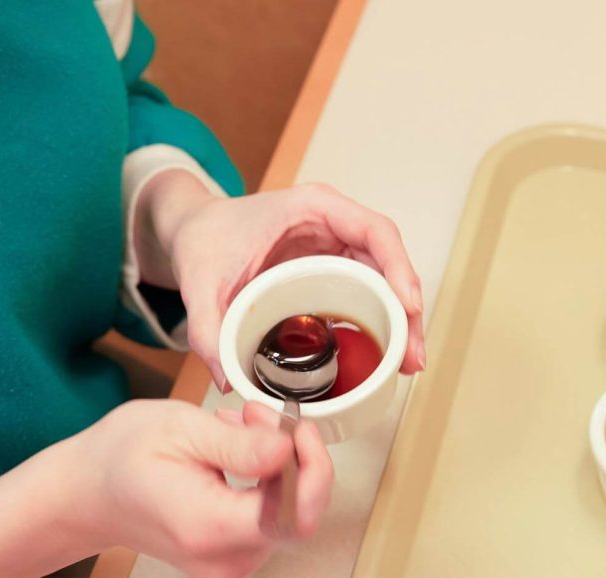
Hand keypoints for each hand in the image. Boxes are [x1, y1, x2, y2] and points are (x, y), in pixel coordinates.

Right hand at [80, 399, 332, 577]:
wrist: (85, 493)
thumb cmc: (122, 456)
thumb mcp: (181, 429)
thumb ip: (240, 446)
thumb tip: (289, 451)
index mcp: (209, 527)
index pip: (296, 515)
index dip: (313, 469)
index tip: (298, 429)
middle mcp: (225, 559)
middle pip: (299, 513)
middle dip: (295, 457)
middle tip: (258, 416)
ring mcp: (229, 563)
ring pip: (289, 511)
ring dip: (279, 464)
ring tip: (237, 428)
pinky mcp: (232, 554)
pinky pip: (271, 516)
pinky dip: (268, 479)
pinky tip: (237, 451)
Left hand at [136, 172, 425, 390]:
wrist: (194, 232)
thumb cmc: (204, 237)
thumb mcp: (199, 282)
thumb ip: (207, 328)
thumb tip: (227, 380)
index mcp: (314, 208)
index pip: (375, 230)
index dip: (399, 268)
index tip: (408, 306)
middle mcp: (335, 224)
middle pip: (390, 261)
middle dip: (407, 309)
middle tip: (411, 356)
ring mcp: (338, 247)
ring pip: (385, 280)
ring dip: (401, 321)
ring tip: (406, 364)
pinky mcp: (333, 270)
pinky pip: (369, 292)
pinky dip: (381, 321)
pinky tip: (387, 355)